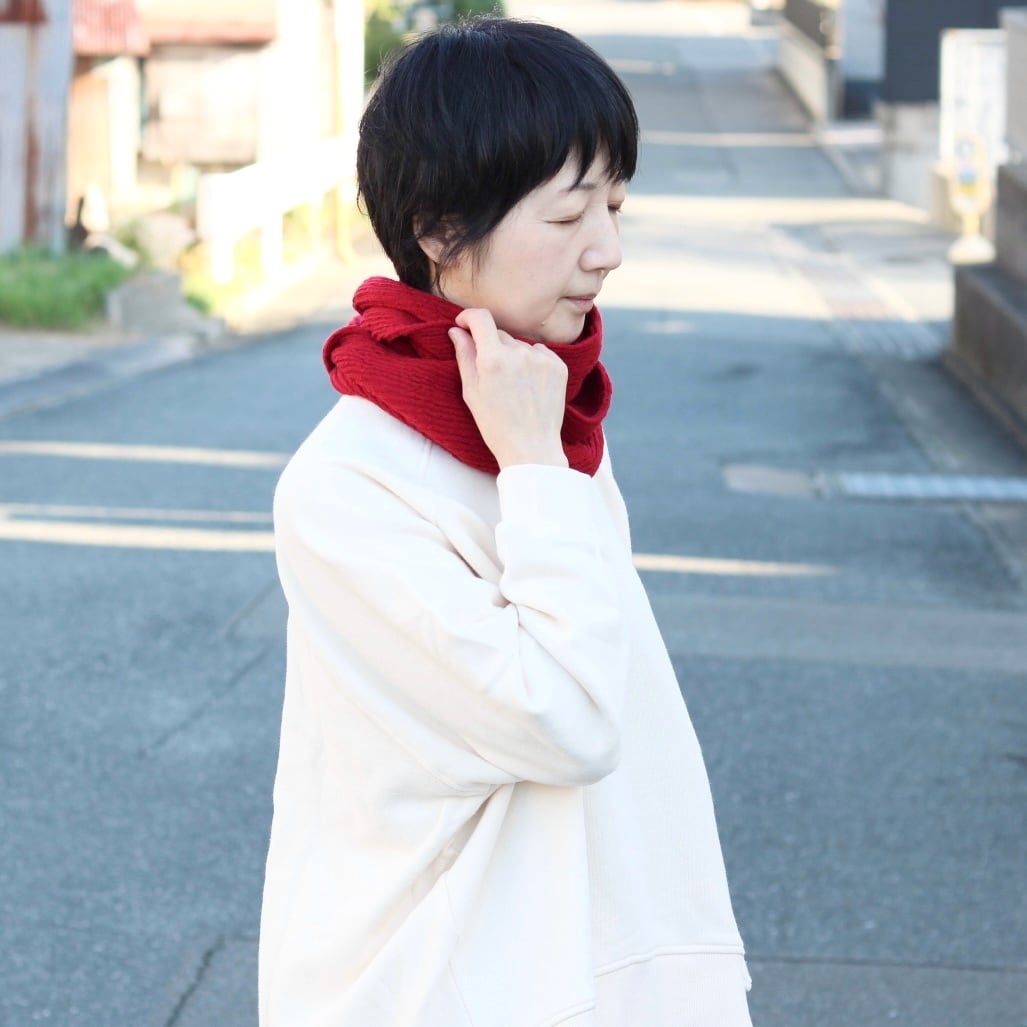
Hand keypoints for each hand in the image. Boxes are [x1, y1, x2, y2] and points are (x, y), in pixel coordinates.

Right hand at [449, 309, 568, 469]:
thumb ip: (464, 356)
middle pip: (499, 334)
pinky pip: (539, 352)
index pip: (480, 318)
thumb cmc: (496, 425)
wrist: (531, 447)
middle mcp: (519, 353)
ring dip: (513, 356)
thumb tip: (456, 330)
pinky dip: (532, 362)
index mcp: (493, 359)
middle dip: (491, 347)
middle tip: (491, 375)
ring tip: (513, 385)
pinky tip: (529, 385)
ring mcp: (542, 359)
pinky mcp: (558, 366)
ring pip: (519, 345)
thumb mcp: (471, 392)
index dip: (469, 317)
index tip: (464, 324)